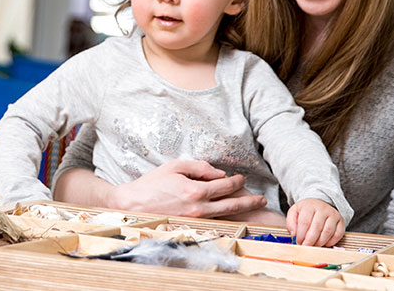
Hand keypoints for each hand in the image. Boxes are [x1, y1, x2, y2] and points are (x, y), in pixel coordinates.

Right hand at [107, 159, 267, 217]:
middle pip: (232, 205)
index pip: (225, 186)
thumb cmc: (152, 184)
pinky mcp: (190, 227)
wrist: (131, 205)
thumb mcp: (176, 166)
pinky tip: (234, 215)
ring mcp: (195, 221)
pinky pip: (213, 222)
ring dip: (241, 211)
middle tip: (262, 199)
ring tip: (253, 206)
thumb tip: (219, 174)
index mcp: (196, 191)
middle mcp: (198, 208)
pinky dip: (226, 218)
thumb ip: (200, 167)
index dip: (237, 181)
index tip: (242, 178)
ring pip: (225, 216)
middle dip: (249, 201)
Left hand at [286, 199, 344, 246]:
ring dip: (319, 243)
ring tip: (313, 246)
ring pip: (327, 232)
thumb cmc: (306, 211)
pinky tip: (323, 244)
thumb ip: (291, 223)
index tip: (298, 242)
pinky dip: (330, 242)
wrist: (320, 204)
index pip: (304, 222)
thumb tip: (294, 235)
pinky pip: (338, 234)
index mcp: (310, 206)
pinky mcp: (341, 222)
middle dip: (310, 241)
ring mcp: (333, 215)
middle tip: (305, 247)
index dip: (300, 235)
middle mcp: (323, 209)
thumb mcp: (294, 212)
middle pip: (316, 227)